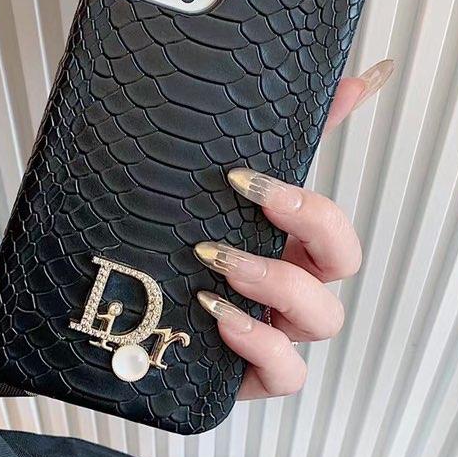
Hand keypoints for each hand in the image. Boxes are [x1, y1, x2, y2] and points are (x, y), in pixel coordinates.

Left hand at [193, 59, 393, 399]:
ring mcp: (275, 330)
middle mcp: (288, 284)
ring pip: (324, 317)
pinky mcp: (253, 375)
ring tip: (219, 262)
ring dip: (279, 283)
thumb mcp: (200, 192)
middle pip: (345, 260)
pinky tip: (218, 315)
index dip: (315, 196)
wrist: (112, 313)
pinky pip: (289, 374)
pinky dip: (263, 344)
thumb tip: (342, 81)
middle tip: (251, 198)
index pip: (332, 217)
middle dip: (311, 225)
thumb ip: (262, 139)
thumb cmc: (168, 247)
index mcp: (283, 242)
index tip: (251, 173)